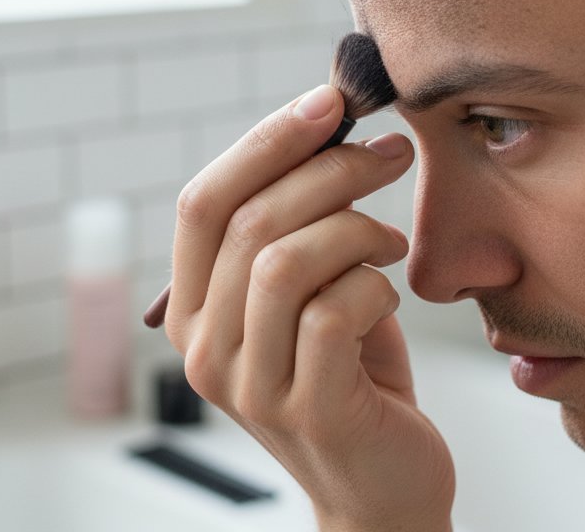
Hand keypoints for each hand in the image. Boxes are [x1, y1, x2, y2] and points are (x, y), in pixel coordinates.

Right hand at [164, 85, 455, 531]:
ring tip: (389, 240)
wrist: (383, 482)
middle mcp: (204, 346)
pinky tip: (389, 294)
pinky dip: (374, 285)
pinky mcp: (306, 410)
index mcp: (194, 306)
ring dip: (354, 228)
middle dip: (331, 170)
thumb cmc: (350, 366)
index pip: (202, 202)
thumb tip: (324, 121)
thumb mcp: (310, 283)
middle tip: (389, 152)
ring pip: (283, 261)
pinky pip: (333, 312)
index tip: (328, 101)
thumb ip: (297, 220)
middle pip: (250, 221)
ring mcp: (249, 384)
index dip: (263, 141)